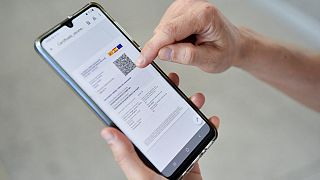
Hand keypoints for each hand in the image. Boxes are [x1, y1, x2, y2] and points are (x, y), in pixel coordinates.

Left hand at [101, 72, 219, 179]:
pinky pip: (198, 138)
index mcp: (139, 151)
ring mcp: (174, 151)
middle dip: (168, 97)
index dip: (138, 101)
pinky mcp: (190, 158)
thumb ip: (126, 156)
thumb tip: (107, 131)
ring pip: (180, 124)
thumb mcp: (141, 176)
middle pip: (160, 117)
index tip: (143, 82)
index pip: (135, 122)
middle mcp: (155, 148)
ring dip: (189, 109)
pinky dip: (206, 127)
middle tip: (172, 81)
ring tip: (196, 98)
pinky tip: (210, 119)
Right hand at [135, 0, 244, 72]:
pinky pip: (164, 28)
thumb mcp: (210, 60)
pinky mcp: (178, 10)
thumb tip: (163, 53)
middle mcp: (192, 5)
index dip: (153, 47)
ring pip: (162, 30)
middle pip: (164, 30)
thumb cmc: (225, 50)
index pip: (170, 31)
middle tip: (186, 55)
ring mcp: (184, 6)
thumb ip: (187, 56)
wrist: (232, 44)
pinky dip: (171, 39)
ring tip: (190, 46)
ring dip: (169, 44)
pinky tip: (186, 41)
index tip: (142, 60)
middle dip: (164, 48)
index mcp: (203, 15)